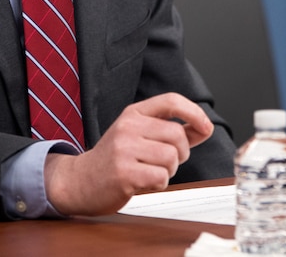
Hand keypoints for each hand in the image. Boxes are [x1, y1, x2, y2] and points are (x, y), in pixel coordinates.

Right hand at [43, 92, 215, 215]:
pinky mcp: (123, 173)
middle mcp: (127, 127)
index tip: (206, 126)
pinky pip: (161, 178)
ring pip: (171, 158)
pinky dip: (158, 184)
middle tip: (166, 162)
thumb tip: (205, 128)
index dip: (194, 112)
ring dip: (168, 171)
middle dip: (180, 154)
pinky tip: (142, 182)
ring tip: (150, 172)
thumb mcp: (139, 136)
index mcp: (133, 113)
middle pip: (177, 135)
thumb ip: (171, 131)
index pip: (170, 101)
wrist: (79, 181)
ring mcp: (123, 149)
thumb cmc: (114, 159)